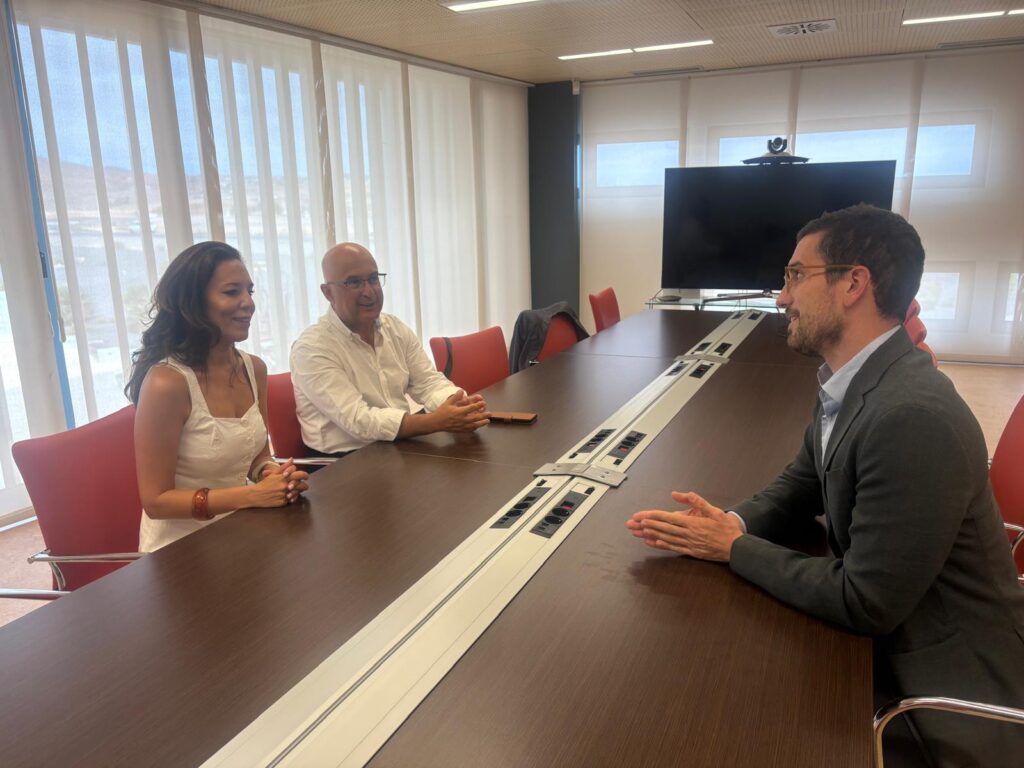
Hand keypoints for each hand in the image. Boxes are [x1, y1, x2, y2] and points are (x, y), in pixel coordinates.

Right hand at [252, 458, 308, 505]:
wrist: (255, 495)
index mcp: (284, 477)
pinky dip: (291, 498)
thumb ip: (284, 466)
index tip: (306, 477)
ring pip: (298, 493)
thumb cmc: (265, 484)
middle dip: (304, 485)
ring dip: (297, 491)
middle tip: (303, 485)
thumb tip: (292, 459)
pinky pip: (292, 500)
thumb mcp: (274, 473)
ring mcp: (285, 495)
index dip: (305, 475)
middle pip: (302, 485)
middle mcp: (286, 486)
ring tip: (295, 490)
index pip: (300, 475)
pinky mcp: (283, 502)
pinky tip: (288, 496)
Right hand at [432, 390, 490, 432]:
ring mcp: (461, 426)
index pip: (471, 408)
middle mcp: (461, 420)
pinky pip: (469, 430)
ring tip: (487, 421)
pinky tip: (478, 426)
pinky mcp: (460, 430)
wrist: (436, 423)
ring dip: (482, 423)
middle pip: (475, 418)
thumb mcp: (448, 402)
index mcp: (459, 412)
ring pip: (474, 425)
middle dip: (483, 415)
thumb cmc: (442, 412)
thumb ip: (456, 397)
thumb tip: (462, 391)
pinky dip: (475, 428)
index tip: (484, 402)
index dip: (478, 405)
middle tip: (490, 413)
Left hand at [625, 491, 742, 561]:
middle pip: (663, 529)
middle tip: (632, 524)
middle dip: (646, 526)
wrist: (737, 548)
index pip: (668, 518)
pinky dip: (662, 545)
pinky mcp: (691, 551)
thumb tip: (678, 493)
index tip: (641, 516)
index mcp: (692, 523)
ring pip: (666, 539)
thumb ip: (696, 501)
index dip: (653, 517)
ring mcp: (689, 544)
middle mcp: (688, 534)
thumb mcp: (714, 510)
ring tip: (638, 532)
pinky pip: (673, 548)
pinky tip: (653, 543)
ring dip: (650, 535)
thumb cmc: (726, 528)